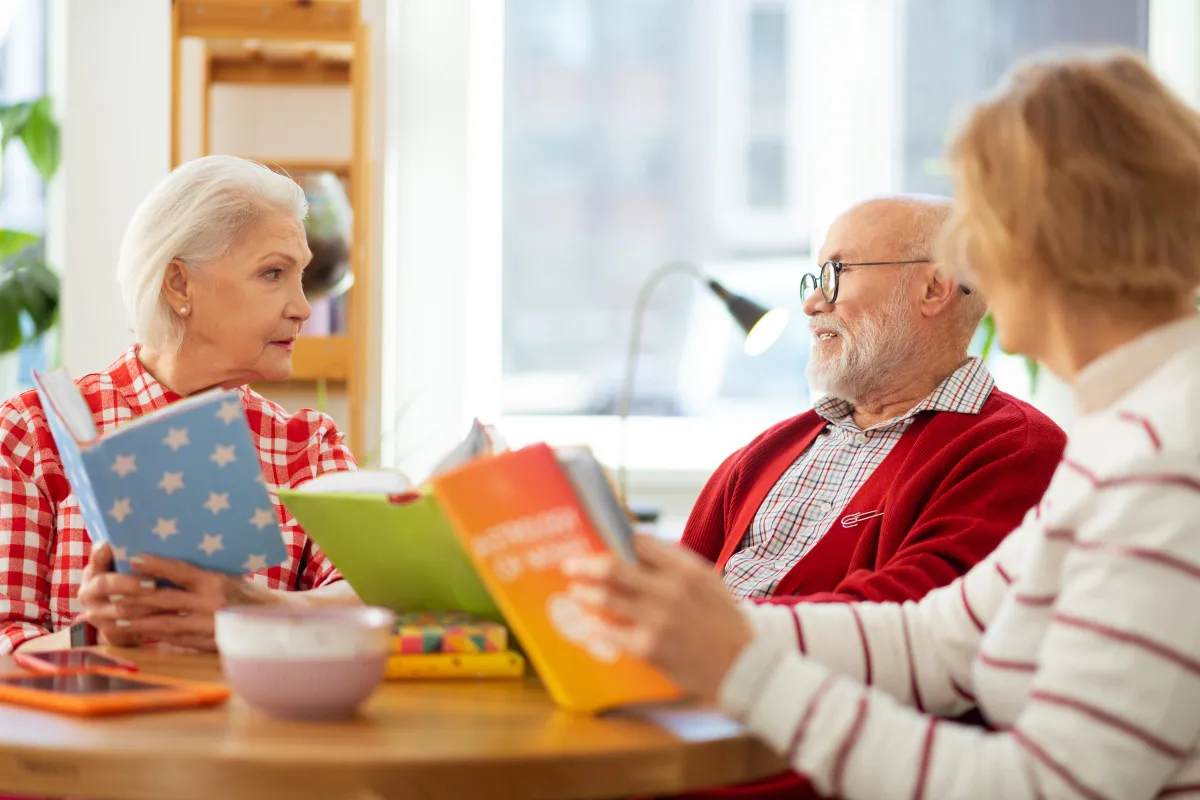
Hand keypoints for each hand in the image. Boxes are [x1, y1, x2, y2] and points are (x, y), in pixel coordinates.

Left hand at [80, 549, 270, 651]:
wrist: (272, 621)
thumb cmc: (247, 593)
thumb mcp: (227, 577)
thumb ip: (200, 576)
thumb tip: (163, 567)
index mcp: (217, 581)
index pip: (181, 571)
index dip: (156, 565)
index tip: (133, 559)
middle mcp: (211, 603)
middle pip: (165, 600)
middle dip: (134, 598)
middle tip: (109, 595)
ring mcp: (208, 626)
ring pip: (165, 623)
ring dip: (137, 621)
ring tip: (115, 618)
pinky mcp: (206, 644)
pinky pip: (175, 639)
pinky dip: (155, 636)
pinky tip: (139, 633)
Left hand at [564, 535, 752, 698]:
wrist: (743, 667)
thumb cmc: (725, 621)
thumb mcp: (710, 581)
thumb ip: (677, 562)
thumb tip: (641, 545)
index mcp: (685, 571)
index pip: (639, 543)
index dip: (616, 541)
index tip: (601, 542)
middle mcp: (669, 591)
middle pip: (613, 568)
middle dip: (585, 565)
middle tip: (570, 565)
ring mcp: (656, 621)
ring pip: (605, 599)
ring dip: (584, 593)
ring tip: (576, 592)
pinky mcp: (648, 648)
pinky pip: (610, 632)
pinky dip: (595, 626)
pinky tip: (587, 624)